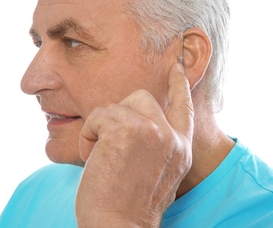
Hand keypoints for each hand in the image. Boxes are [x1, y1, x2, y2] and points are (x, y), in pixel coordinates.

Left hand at [75, 63, 193, 226]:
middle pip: (142, 98)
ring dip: (102, 129)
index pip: (183, 107)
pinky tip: (93, 158)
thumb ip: (157, 145)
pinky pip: (98, 116)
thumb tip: (139, 122)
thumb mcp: (157, 173)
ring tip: (101, 157)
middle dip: (121, 112)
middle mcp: (171, 138)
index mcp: (180, 149)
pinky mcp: (126, 130)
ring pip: (118, 105)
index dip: (179, 85)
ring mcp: (152, 131)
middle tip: (109, 140)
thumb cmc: (128, 206)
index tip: (176, 66)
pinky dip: (88, 136)